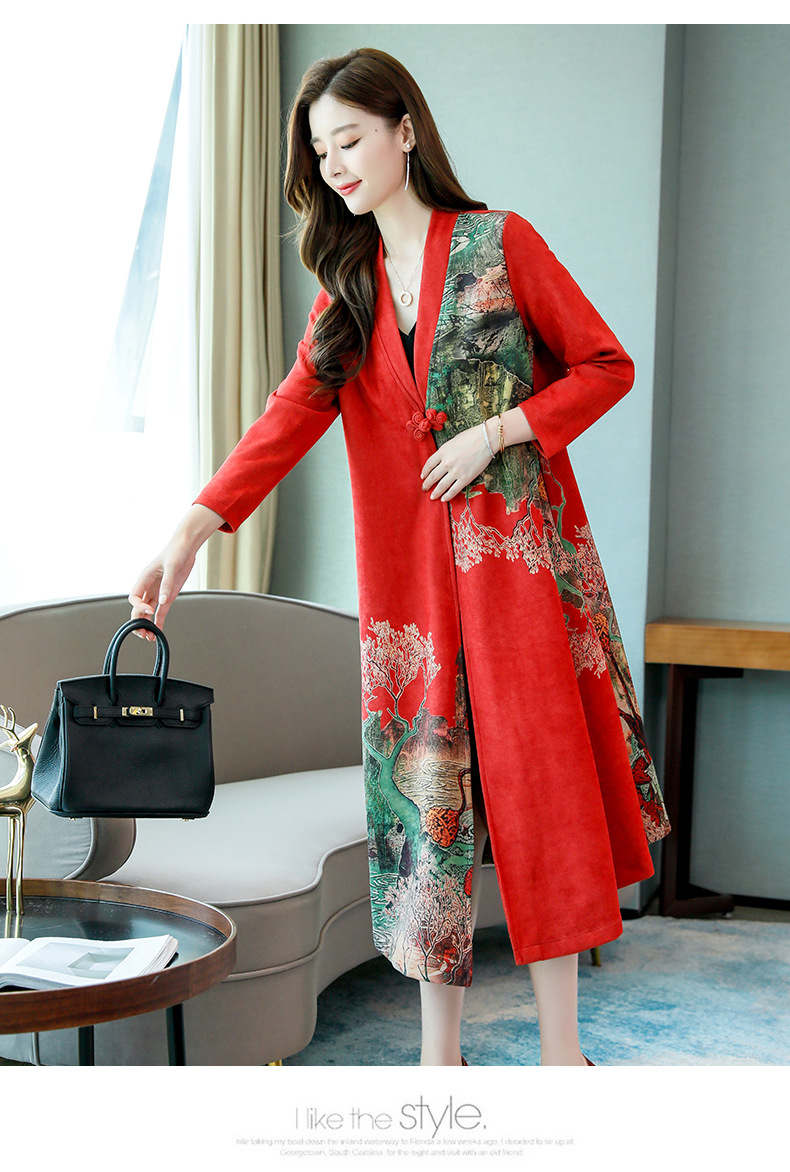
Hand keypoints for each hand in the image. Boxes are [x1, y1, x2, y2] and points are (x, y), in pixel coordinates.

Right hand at [128, 504, 224, 639]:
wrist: (186, 546)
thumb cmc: (176, 551)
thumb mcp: (172, 566)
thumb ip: (167, 584)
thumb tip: (163, 601)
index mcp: (144, 579)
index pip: (134, 598)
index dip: (139, 607)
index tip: (149, 610)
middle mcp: (148, 587)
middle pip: (138, 608)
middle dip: (139, 621)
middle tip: (144, 633)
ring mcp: (157, 592)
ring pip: (147, 612)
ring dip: (147, 624)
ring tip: (150, 637)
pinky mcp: (167, 595)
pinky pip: (160, 611)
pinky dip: (158, 621)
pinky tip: (158, 632)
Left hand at [420, 422, 493, 501]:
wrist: (486, 439)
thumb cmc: (471, 437)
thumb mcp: (453, 441)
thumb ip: (446, 451)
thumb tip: (442, 460)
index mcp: (443, 451)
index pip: (429, 464)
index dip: (424, 472)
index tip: (423, 477)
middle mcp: (447, 462)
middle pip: (433, 476)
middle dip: (427, 484)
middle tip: (424, 488)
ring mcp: (456, 471)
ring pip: (441, 486)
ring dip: (435, 492)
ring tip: (432, 497)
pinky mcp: (465, 478)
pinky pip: (453, 490)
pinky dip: (447, 496)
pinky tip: (443, 499)